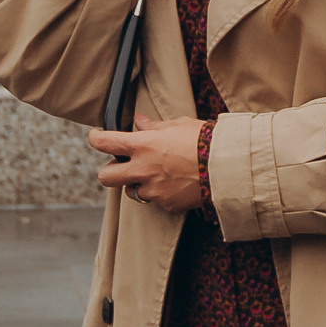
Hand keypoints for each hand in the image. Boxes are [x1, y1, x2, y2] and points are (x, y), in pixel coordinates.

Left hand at [89, 120, 209, 208]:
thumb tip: (139, 122)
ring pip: (134, 191)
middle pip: (106, 177)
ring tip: (160, 175)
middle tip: (120, 166)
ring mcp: (154, 190)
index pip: (104, 143)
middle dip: (109, 172)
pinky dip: (163, 194)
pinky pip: (158, 201)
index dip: (96, 138)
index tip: (97, 137)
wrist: (229, 165)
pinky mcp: (167, 204)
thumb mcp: (178, 125)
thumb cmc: (205, 139)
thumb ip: (154, 127)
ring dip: (140, 183)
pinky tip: (178, 184)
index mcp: (143, 145)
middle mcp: (143, 170)